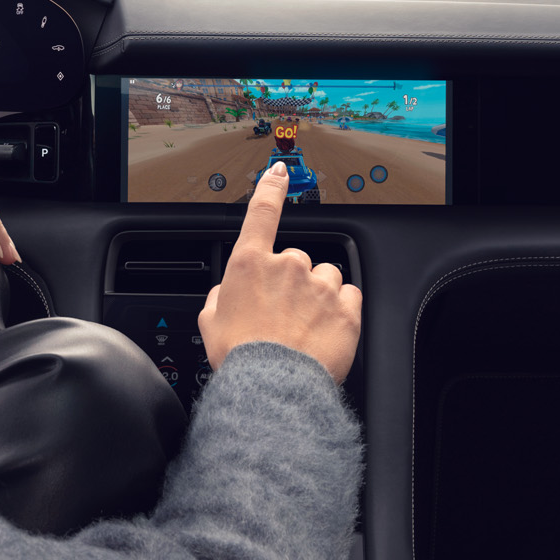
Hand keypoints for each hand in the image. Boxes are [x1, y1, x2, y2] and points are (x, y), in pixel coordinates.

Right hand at [198, 161, 361, 383]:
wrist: (274, 388)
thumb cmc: (240, 358)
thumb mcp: (210, 324)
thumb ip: (218, 297)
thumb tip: (225, 292)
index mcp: (250, 265)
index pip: (263, 212)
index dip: (271, 187)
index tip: (280, 171)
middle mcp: (288, 266)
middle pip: (297, 260)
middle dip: (293, 281)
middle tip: (283, 315)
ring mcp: (320, 285)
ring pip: (326, 276)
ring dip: (319, 293)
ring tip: (306, 326)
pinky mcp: (347, 308)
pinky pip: (350, 295)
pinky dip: (341, 309)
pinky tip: (326, 330)